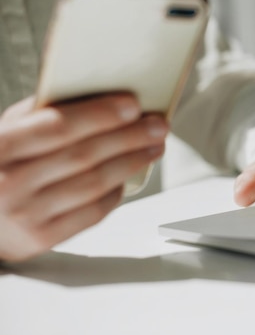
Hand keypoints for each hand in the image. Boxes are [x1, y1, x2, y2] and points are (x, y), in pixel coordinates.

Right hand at [0, 93, 168, 261]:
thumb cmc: (0, 164)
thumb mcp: (7, 132)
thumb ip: (43, 113)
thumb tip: (102, 95)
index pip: (59, 126)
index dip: (100, 114)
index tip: (133, 104)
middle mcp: (9, 182)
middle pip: (85, 155)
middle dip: (130, 137)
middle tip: (159, 125)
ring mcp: (26, 214)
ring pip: (95, 183)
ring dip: (133, 162)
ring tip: (154, 146)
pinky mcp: (42, 238)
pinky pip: (93, 212)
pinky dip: (116, 191)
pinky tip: (129, 176)